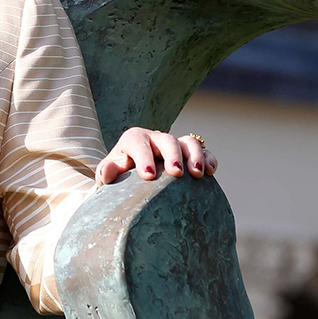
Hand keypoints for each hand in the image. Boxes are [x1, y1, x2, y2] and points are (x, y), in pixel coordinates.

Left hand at [96, 128, 217, 184]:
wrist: (133, 179)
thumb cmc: (120, 177)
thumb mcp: (110, 175)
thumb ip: (107, 173)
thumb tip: (106, 173)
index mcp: (133, 140)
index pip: (138, 142)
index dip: (144, 157)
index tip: (149, 176)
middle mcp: (155, 138)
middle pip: (166, 139)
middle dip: (172, 155)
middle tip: (176, 173)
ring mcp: (174, 145)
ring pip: (188, 141)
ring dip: (195, 155)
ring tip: (197, 174)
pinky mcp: (189, 154)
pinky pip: (203, 150)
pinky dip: (209, 158)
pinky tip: (210, 172)